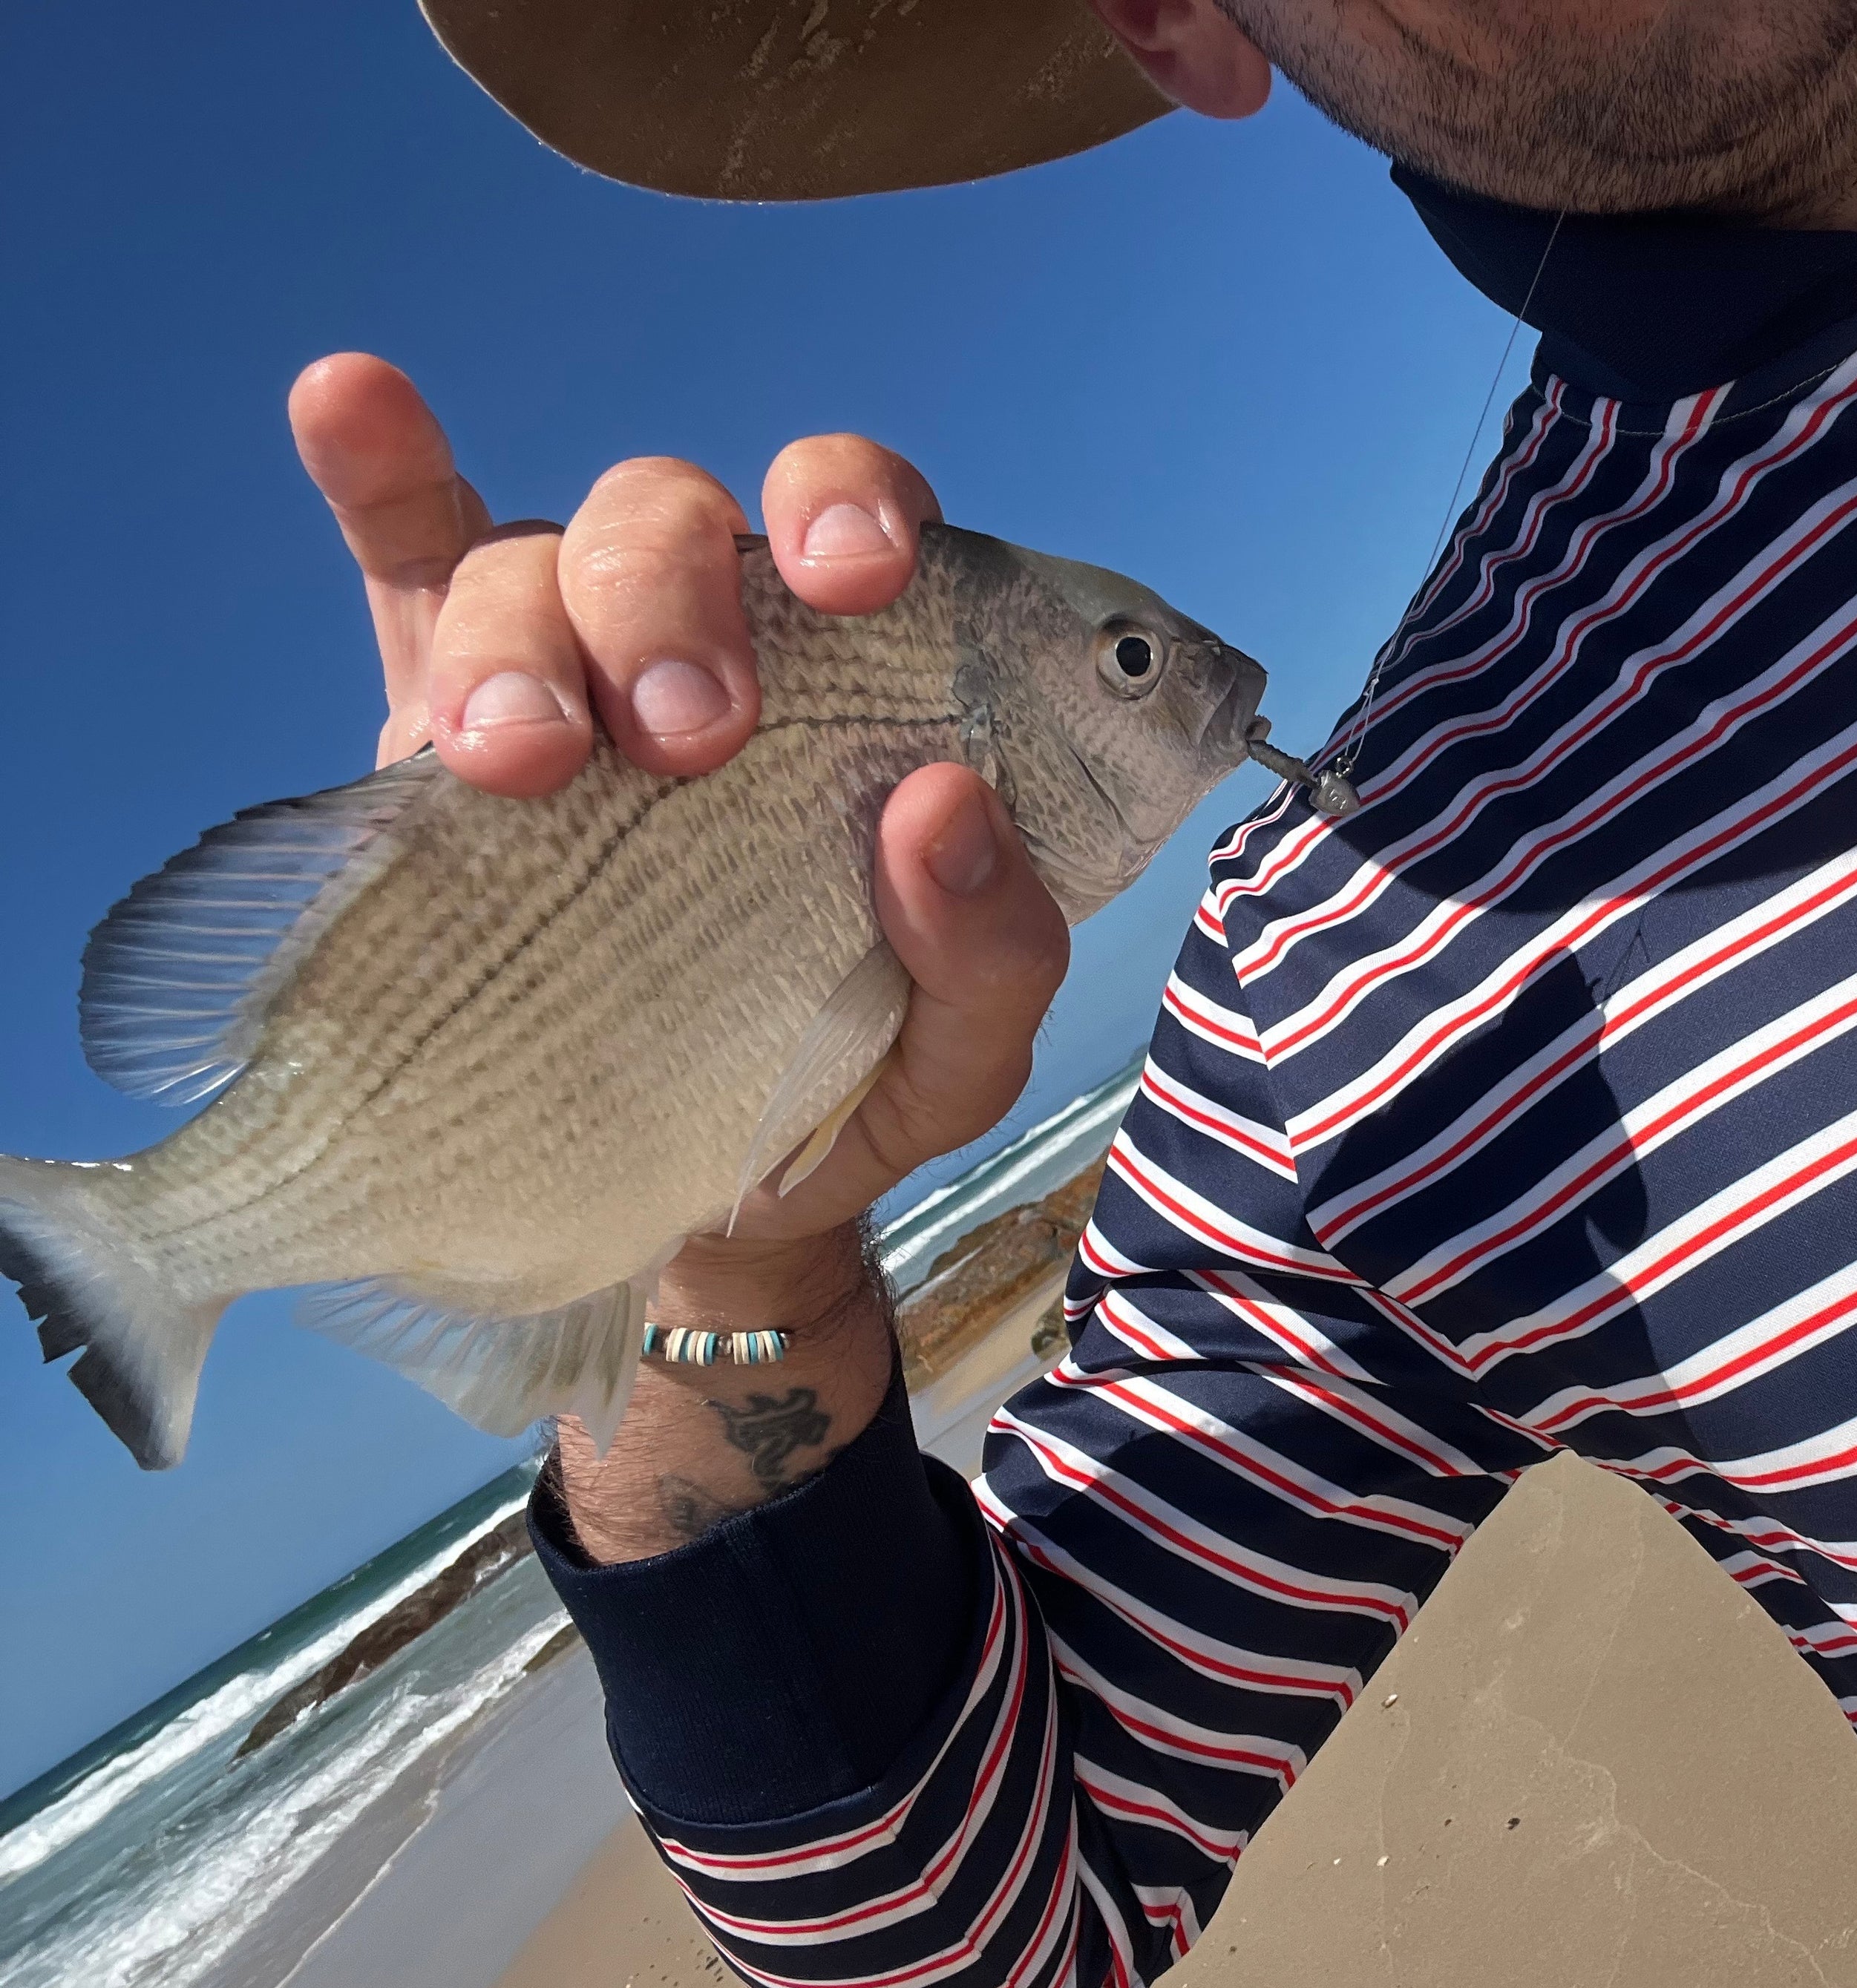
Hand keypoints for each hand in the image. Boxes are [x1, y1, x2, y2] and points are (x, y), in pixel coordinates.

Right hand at [291, 356, 1072, 1551]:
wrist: (692, 1205)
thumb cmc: (850, 1085)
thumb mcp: (961, 1054)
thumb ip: (995, 951)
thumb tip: (943, 805)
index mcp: (854, 682)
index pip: (855, 519)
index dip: (846, 503)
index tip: (853, 576)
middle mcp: (711, 643)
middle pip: (672, 519)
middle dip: (671, 598)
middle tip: (686, 737)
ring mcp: (566, 672)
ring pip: (529, 560)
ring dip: (523, 633)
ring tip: (525, 757)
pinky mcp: (435, 729)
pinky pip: (404, 564)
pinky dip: (376, 477)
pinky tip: (348, 400)